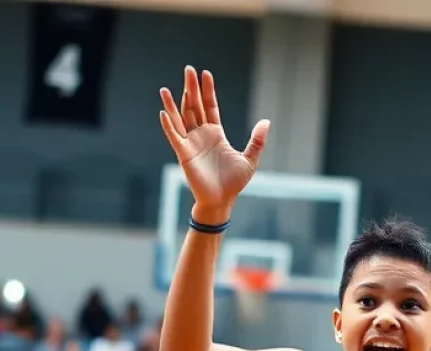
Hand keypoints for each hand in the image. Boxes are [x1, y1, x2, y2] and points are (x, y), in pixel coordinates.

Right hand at [159, 66, 269, 222]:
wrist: (222, 201)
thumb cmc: (233, 183)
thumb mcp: (249, 159)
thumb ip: (256, 141)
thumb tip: (266, 122)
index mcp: (216, 134)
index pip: (210, 106)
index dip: (208, 91)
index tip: (205, 74)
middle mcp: (201, 135)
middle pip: (194, 107)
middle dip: (191, 88)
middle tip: (188, 69)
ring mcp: (191, 144)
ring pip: (180, 119)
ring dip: (173, 104)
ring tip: (165, 89)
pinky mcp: (184, 154)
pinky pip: (174, 137)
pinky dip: (169, 125)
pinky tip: (164, 113)